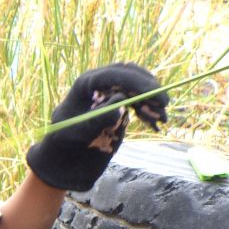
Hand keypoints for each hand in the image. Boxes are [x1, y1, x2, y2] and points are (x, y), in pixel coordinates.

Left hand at [26, 63, 167, 190]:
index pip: (115, 75)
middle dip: (149, 89)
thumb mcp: (80, 131)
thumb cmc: (66, 141)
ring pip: (137, 87)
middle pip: (130, 75)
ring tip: (162, 119)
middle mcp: (99, 82)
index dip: (137, 82)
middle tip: (164, 105)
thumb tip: (121, 105)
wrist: (64, 153)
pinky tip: (155, 124)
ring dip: (152, 100)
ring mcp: (110, 90)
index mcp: (86, 83)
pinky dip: (148, 110)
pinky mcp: (118, 102)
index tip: (155, 93)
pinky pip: (138, 100)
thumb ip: (99, 118)